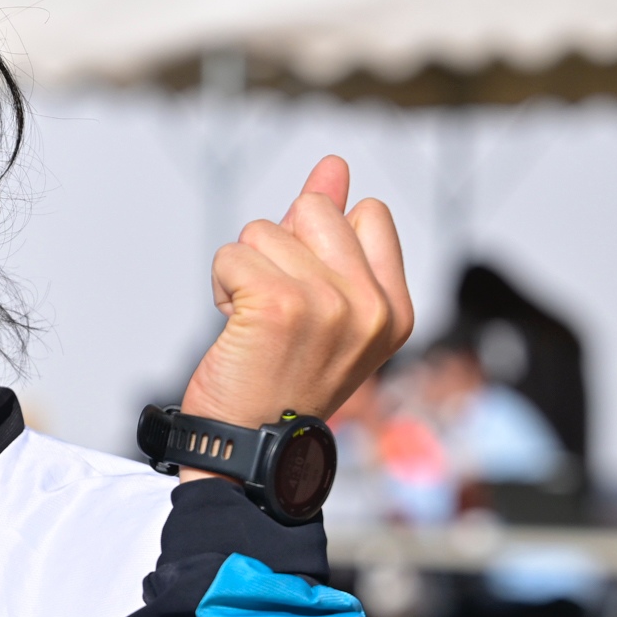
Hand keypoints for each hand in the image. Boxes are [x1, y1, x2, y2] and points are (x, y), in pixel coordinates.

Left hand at [179, 156, 413, 438]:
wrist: (247, 451)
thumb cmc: (279, 380)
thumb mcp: (324, 308)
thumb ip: (333, 235)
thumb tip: (332, 165)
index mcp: (395, 309)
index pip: (367, 213)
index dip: (320, 243)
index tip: (308, 300)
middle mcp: (370, 307)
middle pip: (312, 212)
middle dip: (278, 252)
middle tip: (274, 315)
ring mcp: (328, 305)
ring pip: (263, 231)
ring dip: (244, 273)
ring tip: (254, 329)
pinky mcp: (278, 305)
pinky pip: (232, 254)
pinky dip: (221, 285)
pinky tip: (234, 328)